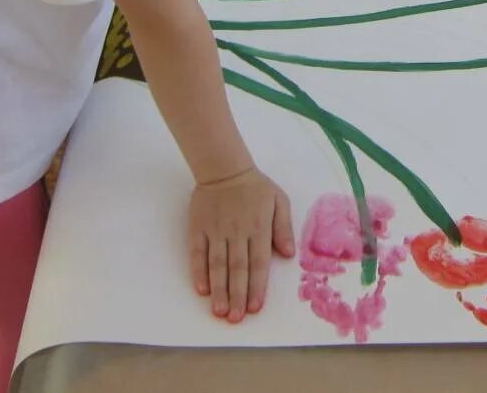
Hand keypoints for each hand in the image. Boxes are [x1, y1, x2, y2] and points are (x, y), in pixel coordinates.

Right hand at [188, 167, 294, 322]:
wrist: (224, 168)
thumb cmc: (255, 187)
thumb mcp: (279, 200)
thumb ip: (284, 228)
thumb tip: (288, 254)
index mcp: (259, 227)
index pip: (259, 262)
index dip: (257, 286)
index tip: (255, 307)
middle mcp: (237, 232)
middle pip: (238, 268)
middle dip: (237, 295)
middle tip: (236, 319)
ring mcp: (216, 231)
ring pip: (218, 264)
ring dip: (219, 289)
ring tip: (220, 311)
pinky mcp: (198, 228)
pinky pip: (198, 252)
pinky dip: (199, 271)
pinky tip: (202, 289)